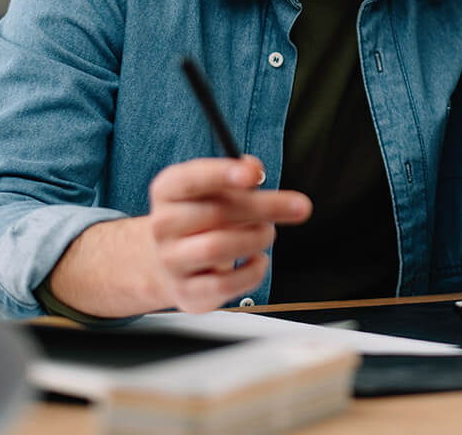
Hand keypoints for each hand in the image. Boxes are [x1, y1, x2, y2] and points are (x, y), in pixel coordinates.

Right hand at [144, 156, 310, 312]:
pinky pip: (226, 283)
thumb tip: (254, 169)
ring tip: (267, 232)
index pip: (191, 179)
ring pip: (218, 248)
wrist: (174, 261)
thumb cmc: (204, 217)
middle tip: (299, 207)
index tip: (254, 174)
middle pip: (216, 213)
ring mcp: (172, 260)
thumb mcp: (215, 188)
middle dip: (265, 208)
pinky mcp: (188, 292)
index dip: (223, 174)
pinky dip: (253, 270)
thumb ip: (238, 174)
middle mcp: (163, 225)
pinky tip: (258, 259)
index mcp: (168, 190)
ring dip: (257, 238)